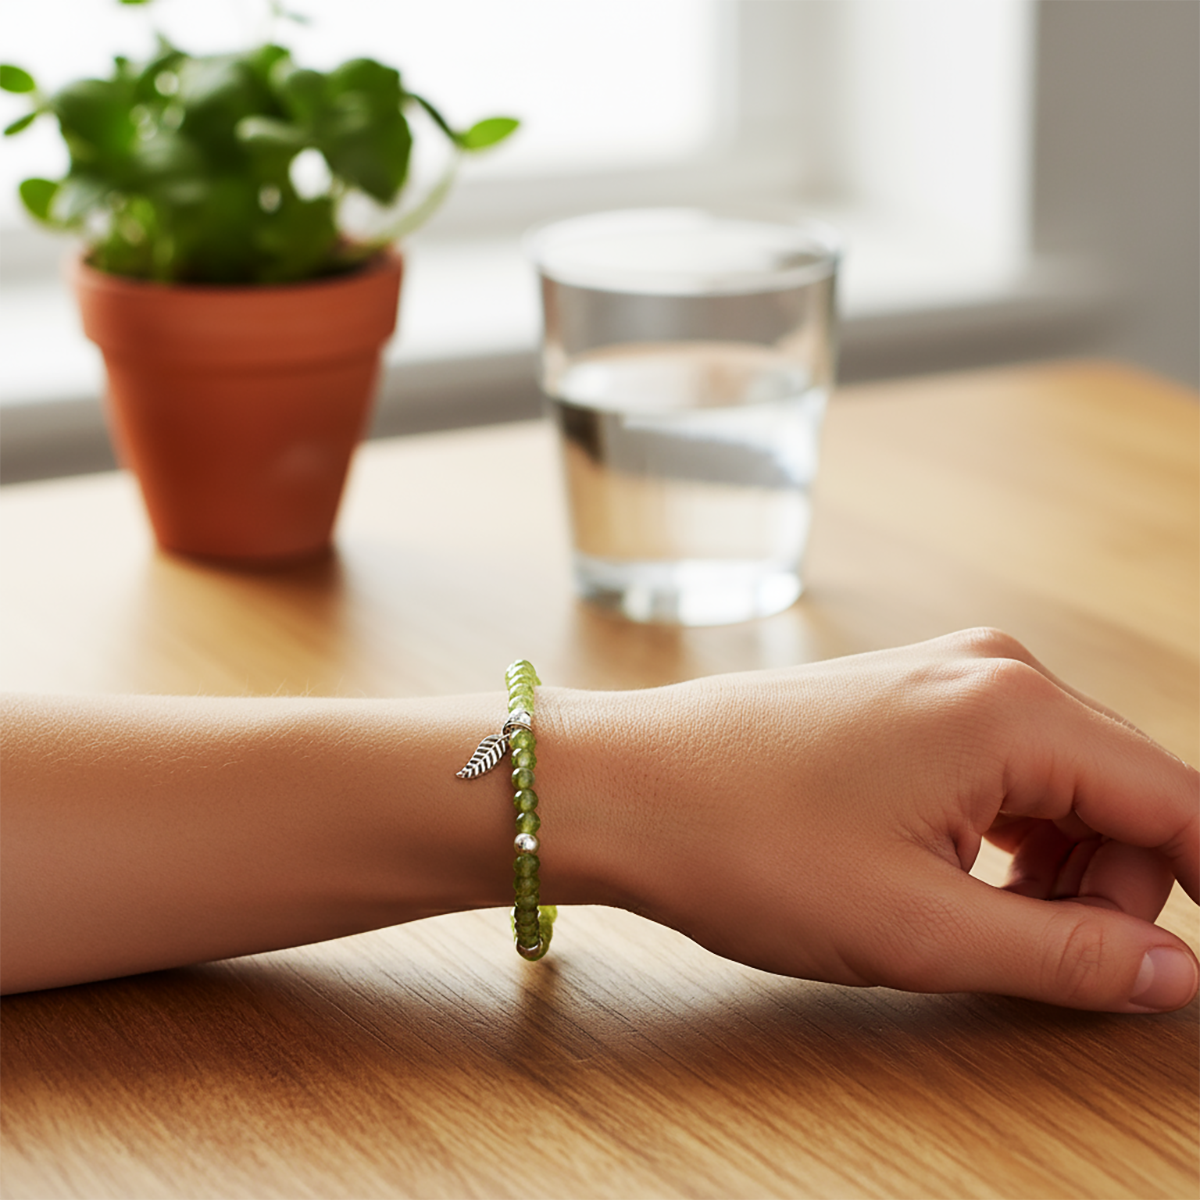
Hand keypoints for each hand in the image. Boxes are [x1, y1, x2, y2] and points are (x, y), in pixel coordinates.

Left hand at [573, 629, 1199, 1011]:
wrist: (623, 787)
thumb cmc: (745, 844)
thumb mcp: (919, 927)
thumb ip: (1067, 955)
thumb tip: (1172, 973)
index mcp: (1014, 709)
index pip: (1178, 801)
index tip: (1191, 963)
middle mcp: (992, 671)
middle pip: (1125, 793)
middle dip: (1112, 889)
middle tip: (1038, 960)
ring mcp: (943, 677)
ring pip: (1064, 786)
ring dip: (1055, 869)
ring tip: (976, 923)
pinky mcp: (905, 700)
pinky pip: (1003, 771)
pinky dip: (1006, 837)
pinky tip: (952, 878)